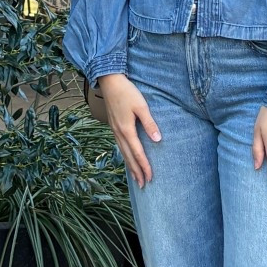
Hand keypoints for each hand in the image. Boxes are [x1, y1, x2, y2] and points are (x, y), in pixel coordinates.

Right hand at [96, 72, 160, 187]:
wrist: (109, 81)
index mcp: (127, 130)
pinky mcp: (113, 126)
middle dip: (136, 172)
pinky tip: (128, 158)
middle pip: (129, 157)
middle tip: (143, 185)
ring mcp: (114, 130)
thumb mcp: (141, 106)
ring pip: (123, 153)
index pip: (138, 153)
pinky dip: (125, 156)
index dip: (145, 167)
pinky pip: (120, 146)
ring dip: (130, 166)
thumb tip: (158, 140)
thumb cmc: (127, 92)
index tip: (150, 178)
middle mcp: (119, 133)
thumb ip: (149, 123)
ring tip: (136, 177)